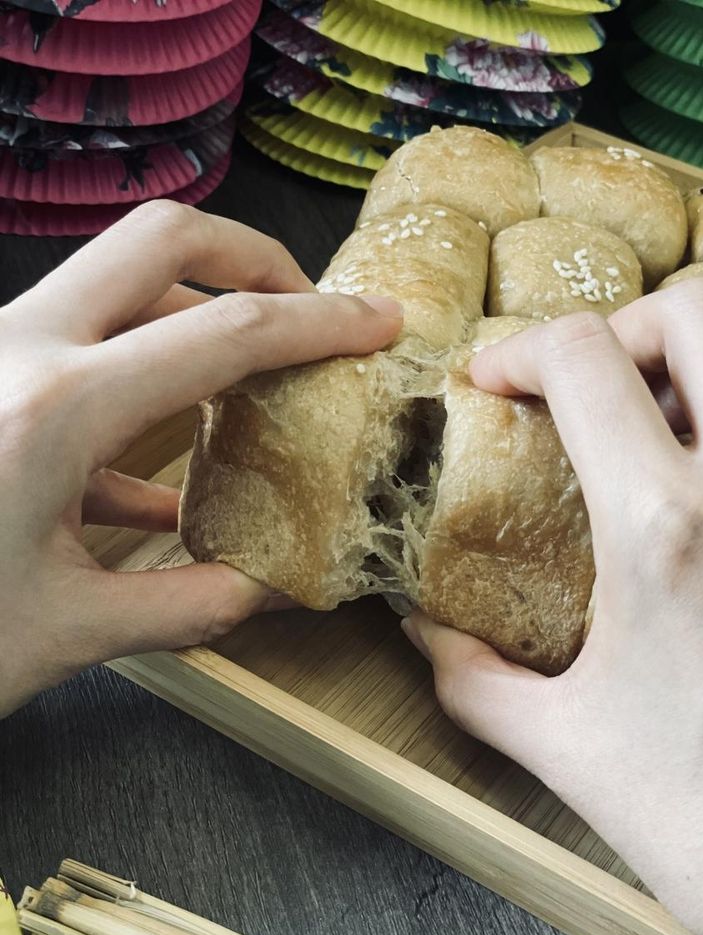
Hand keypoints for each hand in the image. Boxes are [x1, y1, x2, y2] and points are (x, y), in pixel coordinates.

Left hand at [0, 201, 402, 717]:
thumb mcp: (68, 634)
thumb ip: (187, 609)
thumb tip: (269, 597)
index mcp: (58, 408)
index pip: (224, 333)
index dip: (318, 321)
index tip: (377, 318)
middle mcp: (20, 353)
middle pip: (160, 242)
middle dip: (252, 259)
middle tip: (306, 308)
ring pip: (111, 287)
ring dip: (191, 316)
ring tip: (249, 380)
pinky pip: (72, 357)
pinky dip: (131, 395)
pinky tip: (155, 484)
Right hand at [403, 279, 702, 934]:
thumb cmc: (700, 821)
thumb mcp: (559, 742)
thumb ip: (470, 673)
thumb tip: (424, 628)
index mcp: (662, 531)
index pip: (581, 360)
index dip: (519, 351)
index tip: (495, 382)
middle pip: (693, 310)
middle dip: (620, 330)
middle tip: (588, 387)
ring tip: (671, 405)